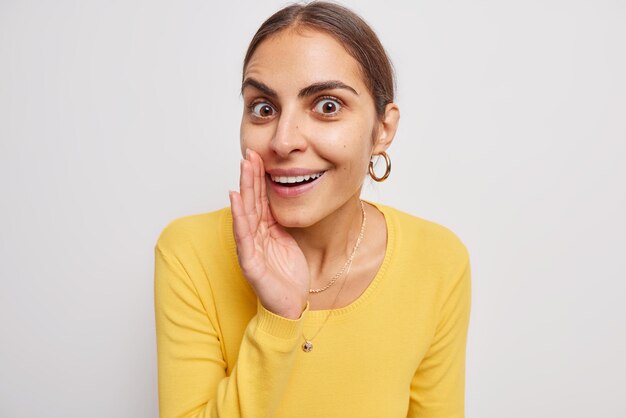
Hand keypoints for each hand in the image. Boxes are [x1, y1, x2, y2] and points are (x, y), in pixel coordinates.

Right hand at [228, 149, 309, 318]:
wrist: (290, 305)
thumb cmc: (288, 275)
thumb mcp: (288, 240)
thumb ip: (281, 221)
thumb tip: (285, 197)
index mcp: (264, 230)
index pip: (260, 199)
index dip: (258, 178)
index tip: (259, 156)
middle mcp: (254, 236)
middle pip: (251, 201)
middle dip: (250, 176)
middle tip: (249, 153)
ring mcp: (250, 248)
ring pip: (245, 213)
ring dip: (244, 188)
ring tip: (243, 167)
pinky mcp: (250, 262)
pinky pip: (243, 235)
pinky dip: (239, 216)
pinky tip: (236, 198)